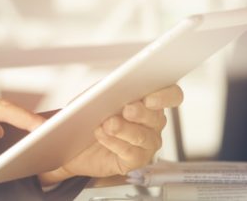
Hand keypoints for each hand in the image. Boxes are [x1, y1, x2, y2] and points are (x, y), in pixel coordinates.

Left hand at [37, 84, 183, 186]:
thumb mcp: (97, 95)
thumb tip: (112, 86)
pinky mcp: (136, 160)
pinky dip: (114, 142)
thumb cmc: (92, 114)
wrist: (76, 140)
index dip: (165, 96)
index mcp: (150, 100)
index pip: (171, 95)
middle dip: (141, 112)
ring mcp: (147, 143)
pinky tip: (102, 134)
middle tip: (127, 109)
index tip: (149, 98)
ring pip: (143, 136)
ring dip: (124, 128)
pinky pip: (130, 152)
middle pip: (157, 117)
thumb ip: (108, 89)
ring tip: (108, 124)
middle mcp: (153, 122)